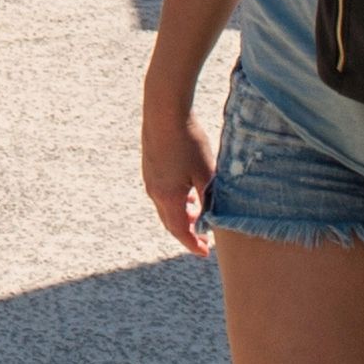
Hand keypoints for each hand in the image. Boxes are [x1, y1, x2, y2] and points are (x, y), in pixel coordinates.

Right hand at [140, 91, 216, 257]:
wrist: (164, 110)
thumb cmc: (188, 141)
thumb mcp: (205, 173)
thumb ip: (209, 199)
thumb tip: (214, 220)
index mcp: (168, 196)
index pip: (180, 230)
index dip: (193, 244)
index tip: (205, 253)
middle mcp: (154, 191)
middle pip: (170, 222)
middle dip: (187, 232)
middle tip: (204, 238)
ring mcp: (150, 178)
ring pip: (166, 207)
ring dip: (183, 214)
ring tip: (200, 211)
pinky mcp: (150, 166)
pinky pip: (162, 193)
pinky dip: (176, 200)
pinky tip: (189, 189)